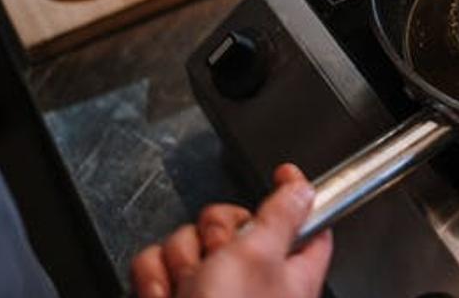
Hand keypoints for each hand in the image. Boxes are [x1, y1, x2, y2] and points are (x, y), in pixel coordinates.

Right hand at [131, 164, 330, 297]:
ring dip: (182, 262)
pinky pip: (155, 264)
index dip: (292, 192)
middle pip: (229, 221)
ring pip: (187, 240)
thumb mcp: (262, 256)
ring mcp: (208, 288)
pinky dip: (155, 281)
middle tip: (217, 257)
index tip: (282, 172)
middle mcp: (250, 276)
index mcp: (287, 265)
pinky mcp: (172, 296)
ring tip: (190, 291)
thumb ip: (282, 214)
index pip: (302, 220)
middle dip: (214, 234)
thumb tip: (303, 187)